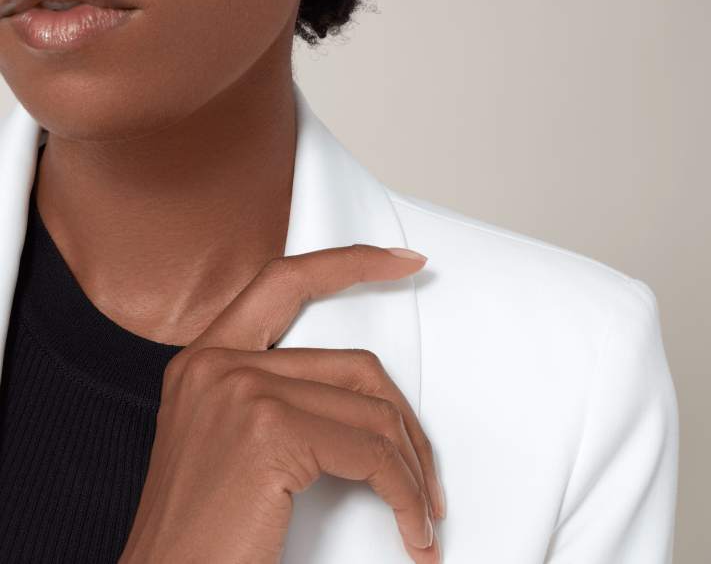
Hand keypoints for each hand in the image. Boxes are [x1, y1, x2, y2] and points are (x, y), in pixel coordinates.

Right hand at [118, 244, 443, 563]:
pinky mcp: (269, 432)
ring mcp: (243, 391)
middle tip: (428, 463)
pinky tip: (410, 527)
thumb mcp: (227, 442)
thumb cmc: (197, 534)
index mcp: (204, 359)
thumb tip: (362, 402)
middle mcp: (218, 363)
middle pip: (354, 364)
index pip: (285, 280)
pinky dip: (405, 494)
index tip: (402, 261)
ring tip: (420, 509)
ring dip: (410, 466)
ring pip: (371, 412)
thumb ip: (277, 399)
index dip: (350, 262)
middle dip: (405, 418)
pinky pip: (372, 454)